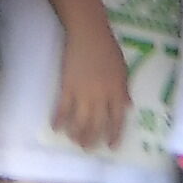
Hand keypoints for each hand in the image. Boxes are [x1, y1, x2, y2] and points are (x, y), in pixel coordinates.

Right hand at [53, 35, 131, 153]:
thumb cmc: (109, 50)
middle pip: (96, 124)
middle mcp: (101, 97)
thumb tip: (127, 107)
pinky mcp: (67, 87)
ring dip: (76, 133)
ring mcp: (83, 93)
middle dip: (92, 138)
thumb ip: (124, 90)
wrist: (88, 35)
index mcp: (117, 92)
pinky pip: (62, 108)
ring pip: (80, 120)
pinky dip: (58, 119)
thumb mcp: (123, 71)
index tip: (111, 146)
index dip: (114, 135)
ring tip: (73, 141)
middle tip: (87, 148)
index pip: (117, 120)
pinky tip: (56, 127)